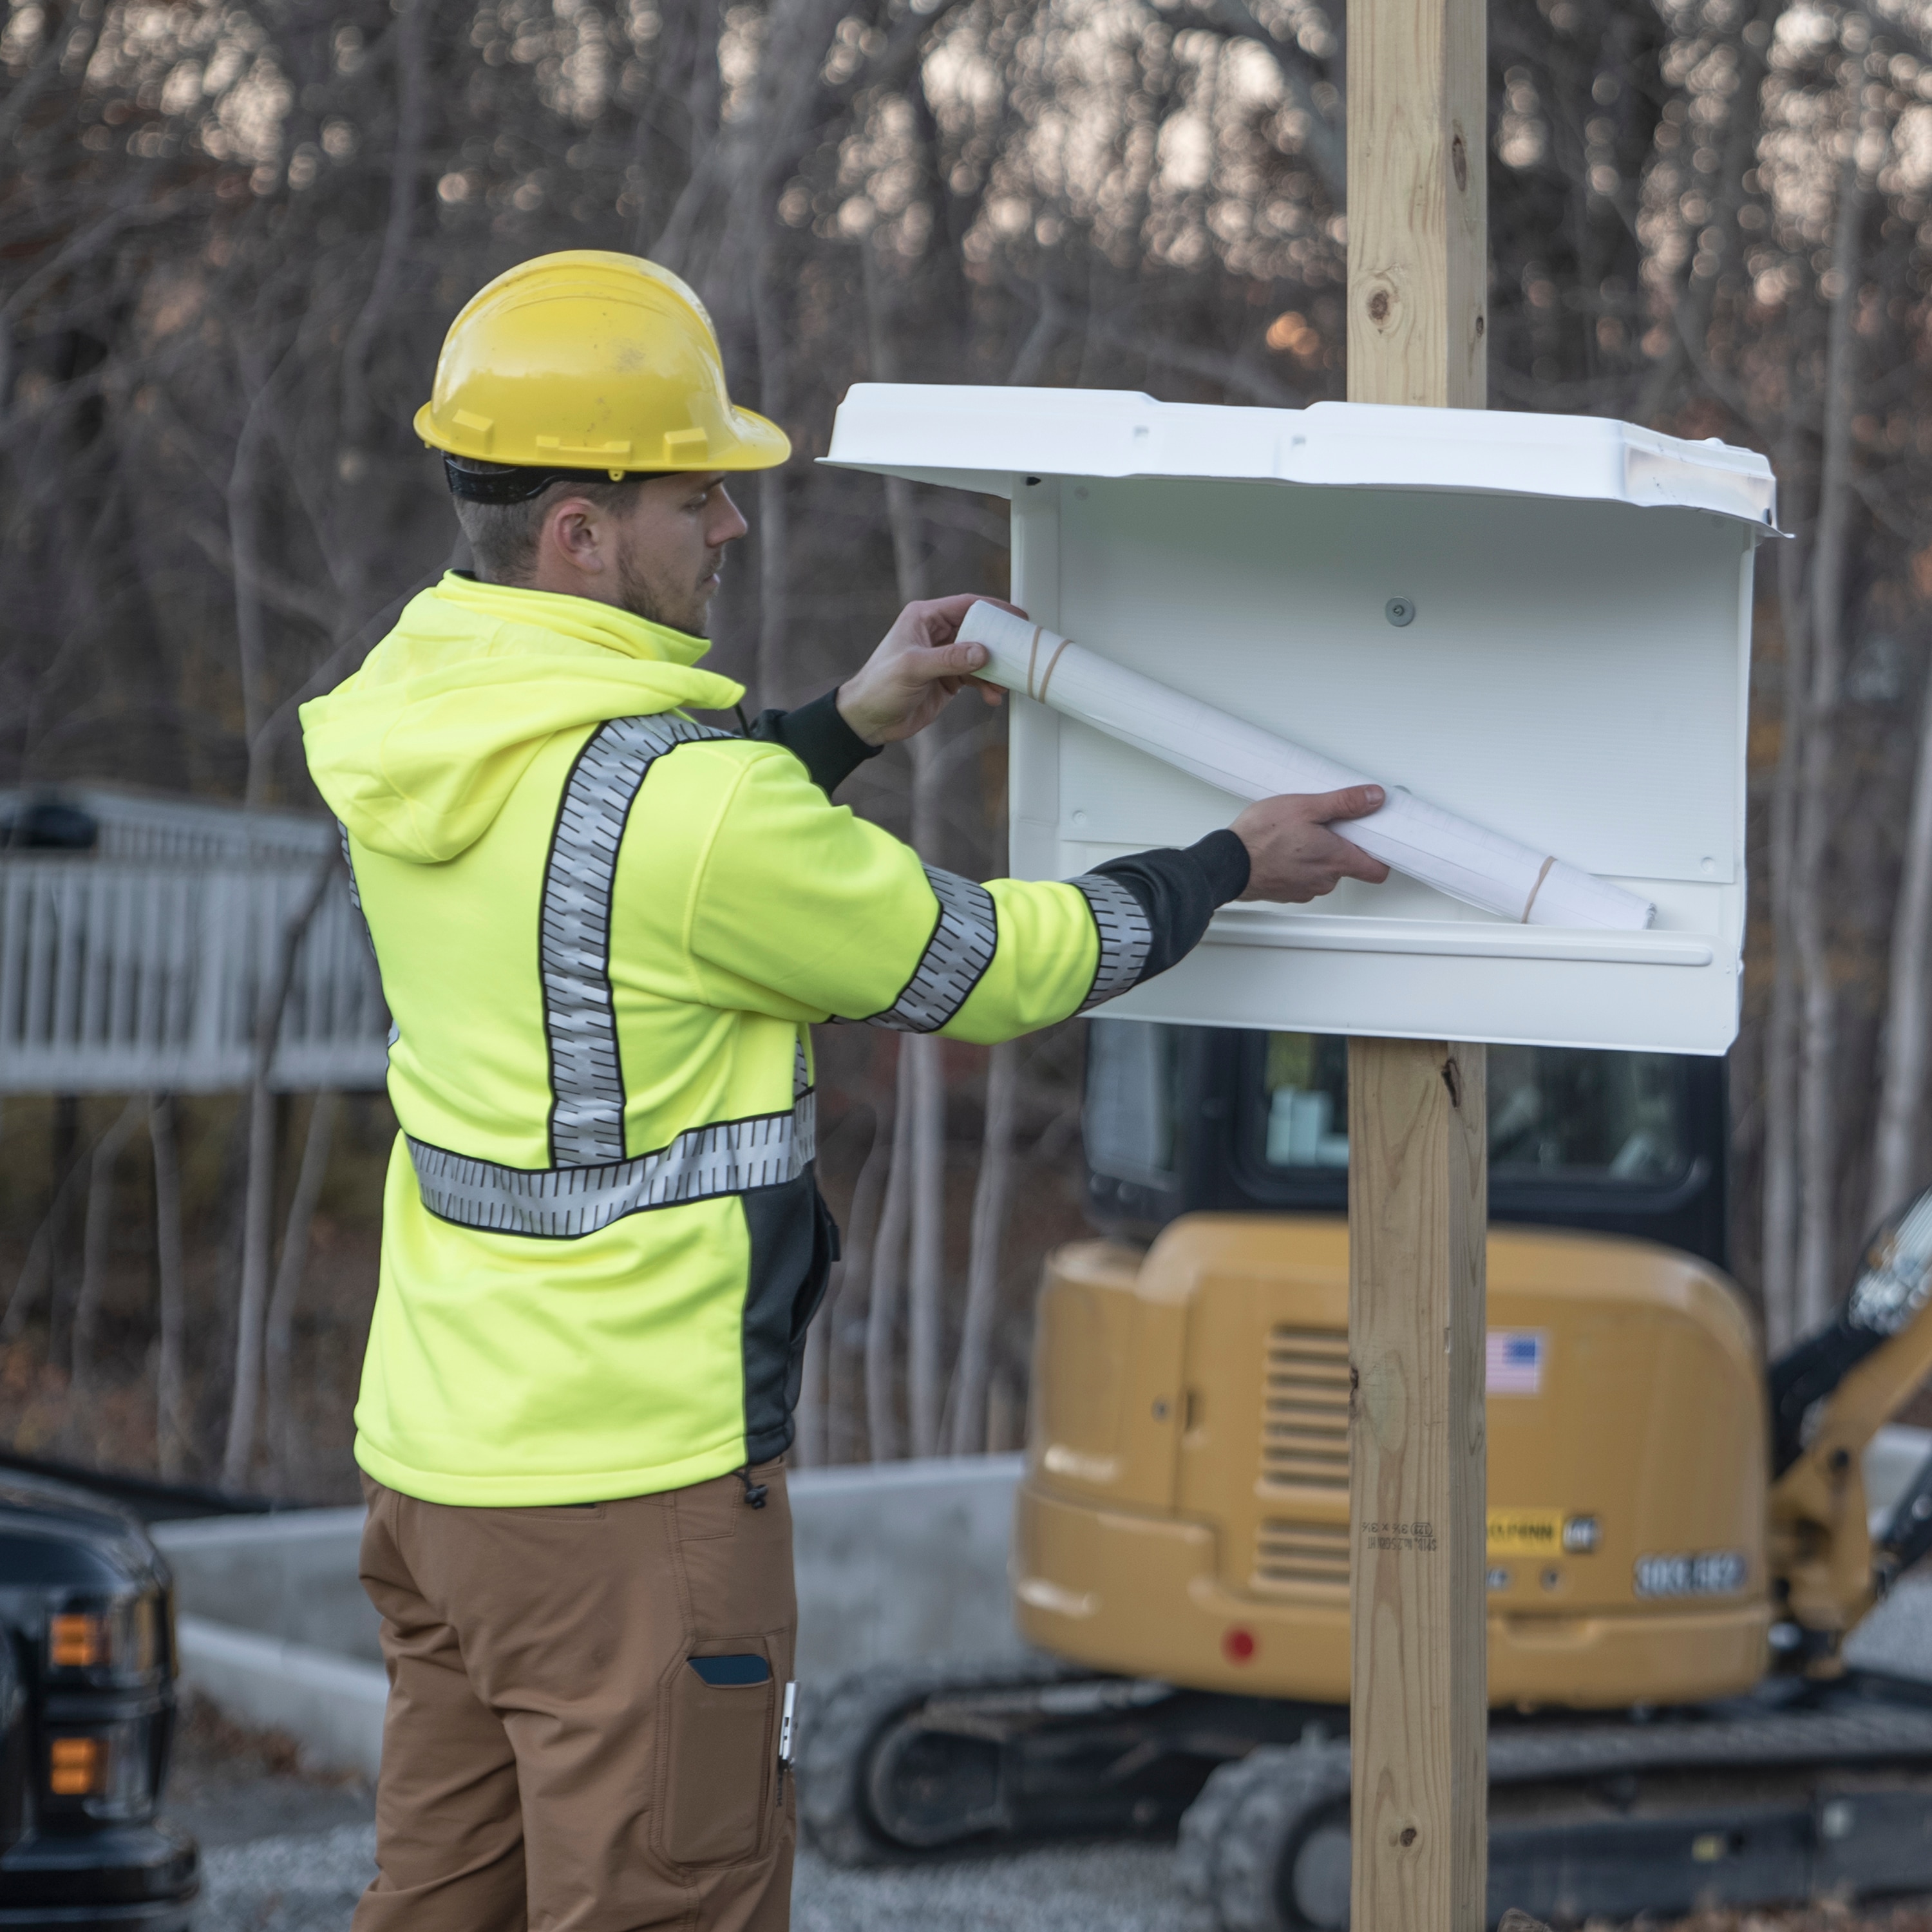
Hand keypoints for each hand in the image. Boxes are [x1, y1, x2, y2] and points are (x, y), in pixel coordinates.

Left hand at [836, 594, 1016, 745]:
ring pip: (980, 656)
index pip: (966, 605)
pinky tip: (992, 696)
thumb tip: (982, 652)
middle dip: (999, 642)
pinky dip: (987, 686)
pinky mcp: (948, 679)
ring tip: (1004, 683)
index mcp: (924, 618)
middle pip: (978, 630)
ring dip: (994, 669)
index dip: (994, 609)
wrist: (869, 720)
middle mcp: (936, 634)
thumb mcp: (914, 668)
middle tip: (1019, 651)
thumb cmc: (879, 686)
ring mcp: (943, 657)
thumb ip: (949, 659)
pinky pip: (976, 677)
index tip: (1017, 617)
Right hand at [1232, 786, 1392, 901]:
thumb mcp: (1305, 806)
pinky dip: (1299, 864)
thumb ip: (1345, 802)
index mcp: (1337, 859)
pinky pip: (1303, 877)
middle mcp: (1325, 880)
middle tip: (1324, 825)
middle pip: (1348, 865)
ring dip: (1317, 855)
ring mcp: (1306, 889)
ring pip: (1324, 871)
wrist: (1226, 863)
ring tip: (1298, 835)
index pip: (1378, 870)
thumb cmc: (1260, 837)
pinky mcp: (1287, 893)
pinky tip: (1284, 848)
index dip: (1381, 854)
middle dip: (1340, 845)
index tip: (1376, 838)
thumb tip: (1373, 797)